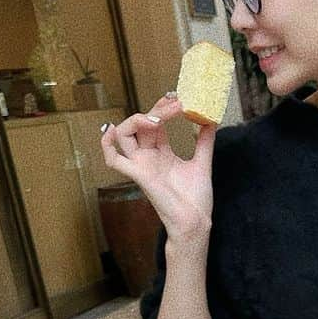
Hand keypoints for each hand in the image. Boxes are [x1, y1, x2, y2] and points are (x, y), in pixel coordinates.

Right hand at [99, 95, 214, 241]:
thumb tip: (211, 120)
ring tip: (158, 118)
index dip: (163, 108)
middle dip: (157, 110)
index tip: (177, 98)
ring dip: (137, 120)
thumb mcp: (202, 163)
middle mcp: (149, 156)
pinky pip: (113, 160)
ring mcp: (142, 165)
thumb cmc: (196, 198)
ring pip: (124, 135)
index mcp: (162, 152)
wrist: (195, 221)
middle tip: (176, 104)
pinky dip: (106, 145)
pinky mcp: (139, 175)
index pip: (156, 122)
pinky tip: (111, 131)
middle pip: (142, 124)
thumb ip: (204, 142)